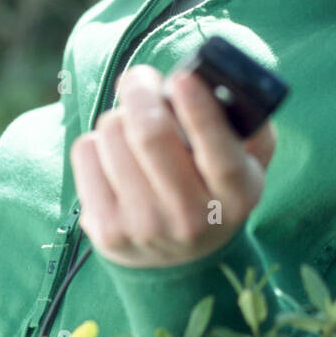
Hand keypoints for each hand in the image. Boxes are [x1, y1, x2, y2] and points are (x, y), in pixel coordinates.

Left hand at [70, 63, 275, 268]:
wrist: (180, 257)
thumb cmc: (214, 187)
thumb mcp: (250, 161)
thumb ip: (250, 122)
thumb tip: (220, 80)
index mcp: (236, 196)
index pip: (218, 154)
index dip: (199, 112)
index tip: (182, 78)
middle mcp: (191, 218)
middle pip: (151, 135)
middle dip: (141, 92)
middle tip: (141, 79)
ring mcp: (144, 227)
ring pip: (113, 133)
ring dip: (120, 115)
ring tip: (133, 126)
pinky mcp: (105, 230)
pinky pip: (86, 152)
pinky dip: (97, 140)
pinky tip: (115, 154)